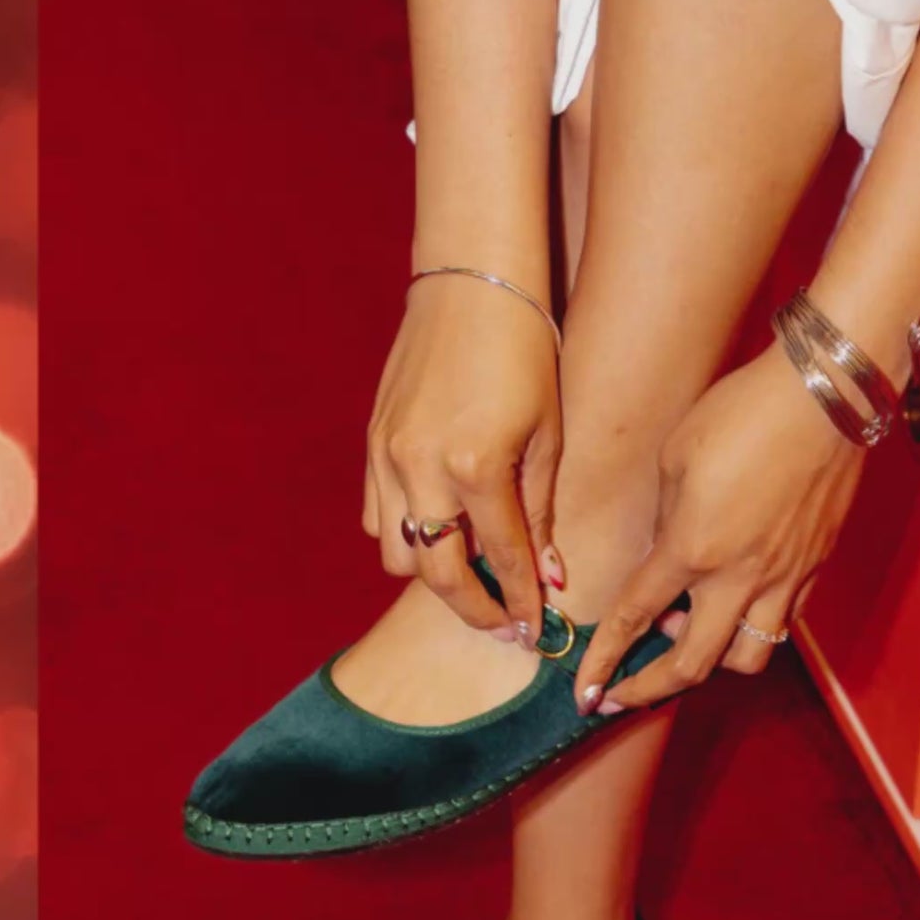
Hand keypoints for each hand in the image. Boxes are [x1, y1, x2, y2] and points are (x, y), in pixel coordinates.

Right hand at [363, 275, 562, 639]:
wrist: (470, 288)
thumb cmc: (525, 353)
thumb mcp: (547, 434)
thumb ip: (540, 510)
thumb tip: (546, 576)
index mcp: (476, 466)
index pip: (501, 557)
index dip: (518, 601)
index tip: (533, 631)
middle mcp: (422, 468)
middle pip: (436, 574)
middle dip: (471, 607)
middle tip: (500, 623)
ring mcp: (387, 456)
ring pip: (396, 553)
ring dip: (432, 570)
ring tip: (469, 566)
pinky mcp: (371, 443)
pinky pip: (376, 516)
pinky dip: (405, 533)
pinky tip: (438, 523)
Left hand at [574, 347, 866, 712]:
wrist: (825, 397)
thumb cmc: (741, 412)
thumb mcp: (677, 456)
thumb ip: (665, 517)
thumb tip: (666, 549)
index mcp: (692, 548)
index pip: (635, 619)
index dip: (603, 661)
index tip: (585, 692)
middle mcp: (739, 577)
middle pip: (693, 665)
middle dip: (650, 690)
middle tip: (623, 695)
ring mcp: (784, 577)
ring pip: (748, 658)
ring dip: (712, 661)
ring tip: (688, 632)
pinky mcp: (816, 567)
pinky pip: (783, 623)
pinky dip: (754, 628)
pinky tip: (738, 605)